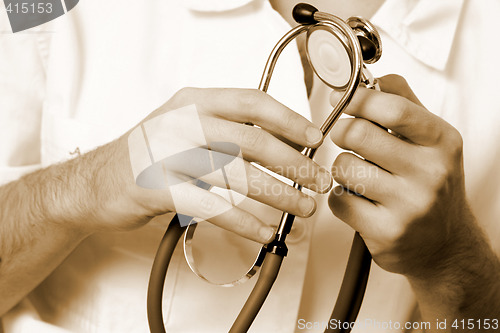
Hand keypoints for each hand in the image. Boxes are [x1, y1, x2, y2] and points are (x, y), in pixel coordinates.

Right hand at [82, 88, 331, 242]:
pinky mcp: (158, 189)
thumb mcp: (185, 127)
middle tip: (318, 182)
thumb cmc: (148, 155)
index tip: (315, 139)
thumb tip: (283, 143)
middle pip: (254, 141)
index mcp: (195, 102)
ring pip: (238, 175)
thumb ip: (227, 130)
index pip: (253, 103)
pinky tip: (263, 232)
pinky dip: (244, 222)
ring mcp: (168, 155)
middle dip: (294, 164)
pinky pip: (212, 207)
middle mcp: (183, 123)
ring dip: (278, 195)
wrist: (94, 182)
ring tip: (301, 209)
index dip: (290, 120)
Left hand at [328, 75, 473, 276]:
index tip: (340, 97)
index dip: (358, 98)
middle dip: (341, 132)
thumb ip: (403, 104)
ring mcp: (409, 205)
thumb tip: (369, 79)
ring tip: (360, 176)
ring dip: (342, 169)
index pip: (393, 109)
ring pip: (343, 167)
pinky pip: (338, 200)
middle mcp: (430, 172)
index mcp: (441, 141)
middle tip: (346, 138)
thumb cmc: (430, 184)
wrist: (446, 245)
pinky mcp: (386, 232)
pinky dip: (341, 197)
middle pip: (358, 134)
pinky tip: (360, 201)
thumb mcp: (430, 140)